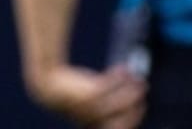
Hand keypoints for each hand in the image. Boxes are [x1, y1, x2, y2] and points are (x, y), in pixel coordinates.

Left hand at [28, 63, 145, 128]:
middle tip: (143, 86)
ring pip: (116, 102)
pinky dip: (117, 78)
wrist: (48, 87)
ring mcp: (89, 111)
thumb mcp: (92, 99)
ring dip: (128, 88)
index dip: (134, 116)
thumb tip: (131, 90)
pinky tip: (122, 67)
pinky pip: (107, 89)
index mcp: (96, 125)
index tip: (142, 102)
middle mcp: (94, 122)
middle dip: (134, 102)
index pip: (121, 127)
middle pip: (122, 117)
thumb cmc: (72, 94)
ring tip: (135, 74)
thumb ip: (109, 100)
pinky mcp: (85, 97)